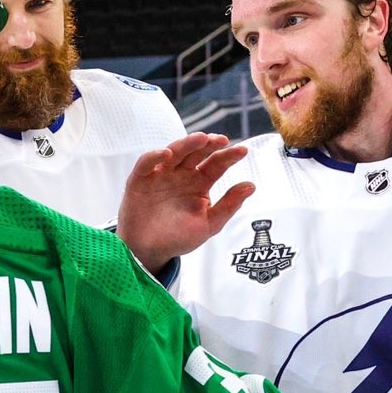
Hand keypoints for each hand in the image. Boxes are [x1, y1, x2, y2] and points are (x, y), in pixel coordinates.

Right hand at [115, 133, 255, 273]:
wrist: (148, 252)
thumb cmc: (178, 238)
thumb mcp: (209, 224)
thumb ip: (229, 205)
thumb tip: (251, 186)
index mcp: (199, 183)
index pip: (216, 164)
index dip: (229, 157)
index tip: (243, 152)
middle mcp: (181, 174)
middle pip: (196, 152)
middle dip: (208, 144)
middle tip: (220, 140)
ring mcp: (161, 175)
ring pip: (174, 152)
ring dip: (186, 144)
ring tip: (200, 139)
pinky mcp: (140, 179)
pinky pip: (146, 163)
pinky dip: (154, 156)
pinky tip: (166, 154)